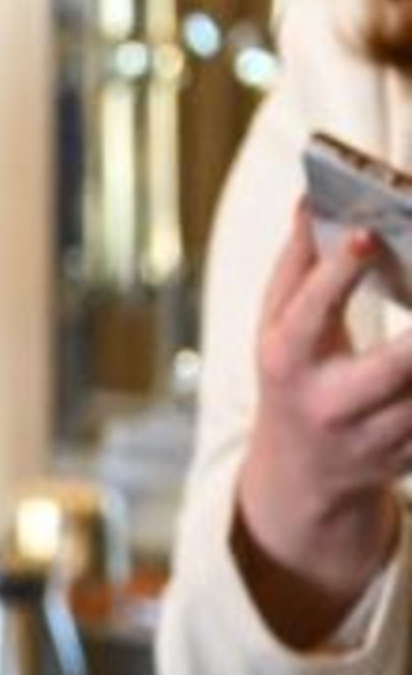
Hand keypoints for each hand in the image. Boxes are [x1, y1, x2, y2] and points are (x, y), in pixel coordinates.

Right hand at [232, 205, 411, 645]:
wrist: (303, 474)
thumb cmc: (294, 375)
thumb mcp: (276, 327)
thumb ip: (297, 266)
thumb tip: (312, 200)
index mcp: (289, 362)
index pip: (309, 313)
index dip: (339, 272)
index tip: (368, 231)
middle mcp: (330, 404)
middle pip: (395, 365)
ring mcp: (375, 437)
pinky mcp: (410, 453)